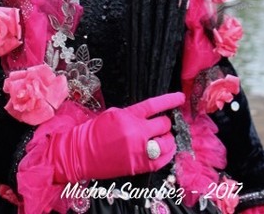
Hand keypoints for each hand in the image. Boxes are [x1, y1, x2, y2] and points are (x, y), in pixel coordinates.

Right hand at [48, 92, 184, 181]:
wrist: (83, 153)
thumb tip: (151, 114)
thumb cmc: (97, 131)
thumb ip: (133, 114)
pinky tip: (164, 151)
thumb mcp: (114, 114)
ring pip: (166, 144)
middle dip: (165, 124)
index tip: (180, 98)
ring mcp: (138, 151)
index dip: (170, 100)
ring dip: (168, 139)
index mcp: (128, 116)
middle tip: (162, 125)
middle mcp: (136, 133)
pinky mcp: (139, 166)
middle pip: (163, 125)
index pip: (154, 106)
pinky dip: (166, 154)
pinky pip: (162, 160)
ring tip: (164, 138)